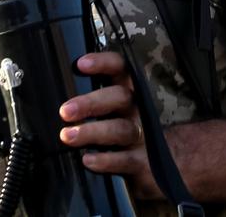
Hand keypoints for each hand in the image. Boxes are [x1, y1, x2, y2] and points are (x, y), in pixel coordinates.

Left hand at [59, 51, 161, 199]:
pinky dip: (105, 160)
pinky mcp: (143, 162)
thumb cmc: (126, 127)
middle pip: (119, 97)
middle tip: (65, 111)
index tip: (81, 64)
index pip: (120, 68)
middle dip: (90, 102)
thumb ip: (91, 99)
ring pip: (120, 129)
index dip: (102, 63)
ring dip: (91, 132)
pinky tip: (88, 159)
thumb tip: (55, 89)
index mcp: (126, 91)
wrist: (171, 160)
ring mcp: (142, 136)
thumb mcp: (113, 109)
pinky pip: (125, 160)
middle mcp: (136, 110)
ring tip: (68, 136)